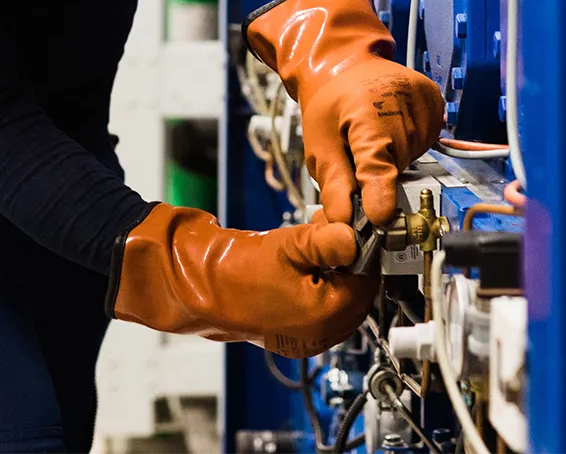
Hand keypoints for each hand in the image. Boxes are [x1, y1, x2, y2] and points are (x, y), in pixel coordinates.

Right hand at [110, 205, 376, 356]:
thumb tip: (356, 236)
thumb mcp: (289, 246)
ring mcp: (305, 338)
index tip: (358, 228)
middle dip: (350, 262)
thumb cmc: (236, 271)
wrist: (199, 286)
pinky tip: (306, 261)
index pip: (366, 282)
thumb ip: (328, 241)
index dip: (364, 252)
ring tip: (318, 243)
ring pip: (339, 302)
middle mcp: (319, 335)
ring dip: (337, 272)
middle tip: (337, 232)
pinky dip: (321, 286)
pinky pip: (321, 309)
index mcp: (324, 317)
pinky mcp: (292, 333)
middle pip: (356, 295)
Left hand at [246, 0, 443, 226]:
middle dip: (378, 174)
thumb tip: (343, 221)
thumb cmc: (330, 104)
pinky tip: (392, 127)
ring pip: (413, 157)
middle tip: (358, 154)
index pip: (377, 164)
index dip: (379, 195)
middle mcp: (401, 105)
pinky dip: (409, 144)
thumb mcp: (319, 143)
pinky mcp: (436, 100)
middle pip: (397, 167)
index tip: (381, 218)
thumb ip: (334, 183)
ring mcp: (423, 101)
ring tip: (375, 135)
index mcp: (366, 114)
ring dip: (394, 159)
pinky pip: (427, 142)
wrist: (346, 63)